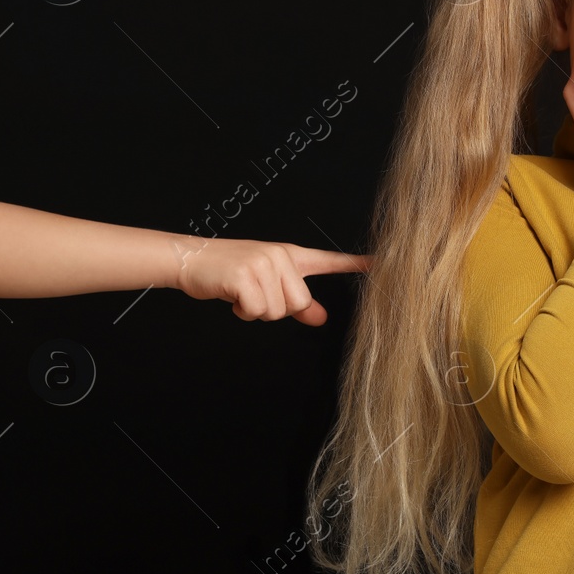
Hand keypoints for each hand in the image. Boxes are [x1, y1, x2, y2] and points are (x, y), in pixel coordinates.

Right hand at [172, 236, 371, 324]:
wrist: (192, 258)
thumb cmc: (230, 272)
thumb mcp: (266, 283)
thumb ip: (296, 302)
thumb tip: (321, 317)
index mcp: (290, 255)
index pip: (328, 260)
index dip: (354, 264)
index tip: (381, 263)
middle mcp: (281, 256)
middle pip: (299, 302)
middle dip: (276, 308)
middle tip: (255, 294)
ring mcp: (264, 263)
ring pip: (277, 310)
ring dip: (256, 310)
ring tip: (242, 292)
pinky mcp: (245, 275)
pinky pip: (256, 310)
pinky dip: (243, 311)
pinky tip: (233, 296)